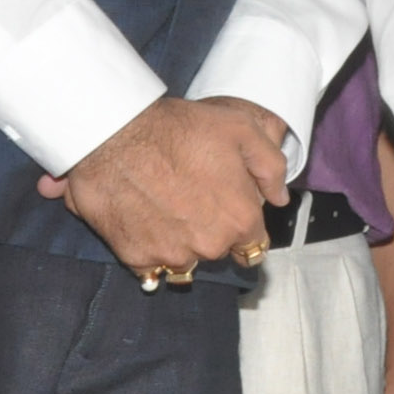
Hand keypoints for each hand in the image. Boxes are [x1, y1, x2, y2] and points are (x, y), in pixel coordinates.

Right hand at [42, 93, 288, 280]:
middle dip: (213, 231)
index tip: (231, 213)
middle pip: (220, 250)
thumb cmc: (180, 129)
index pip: (255, 245)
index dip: (245, 228)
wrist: (114, 135)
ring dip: (181, 243)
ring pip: (186, 260)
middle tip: (194, 200)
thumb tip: (280, 197)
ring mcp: (171, 255)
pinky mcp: (134, 257)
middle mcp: (209, 245)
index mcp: (240, 220)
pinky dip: (149, 248)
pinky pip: (150, 264)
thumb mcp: (243, 131)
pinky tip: (144, 221)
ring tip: (167, 210)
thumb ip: (271, 168)